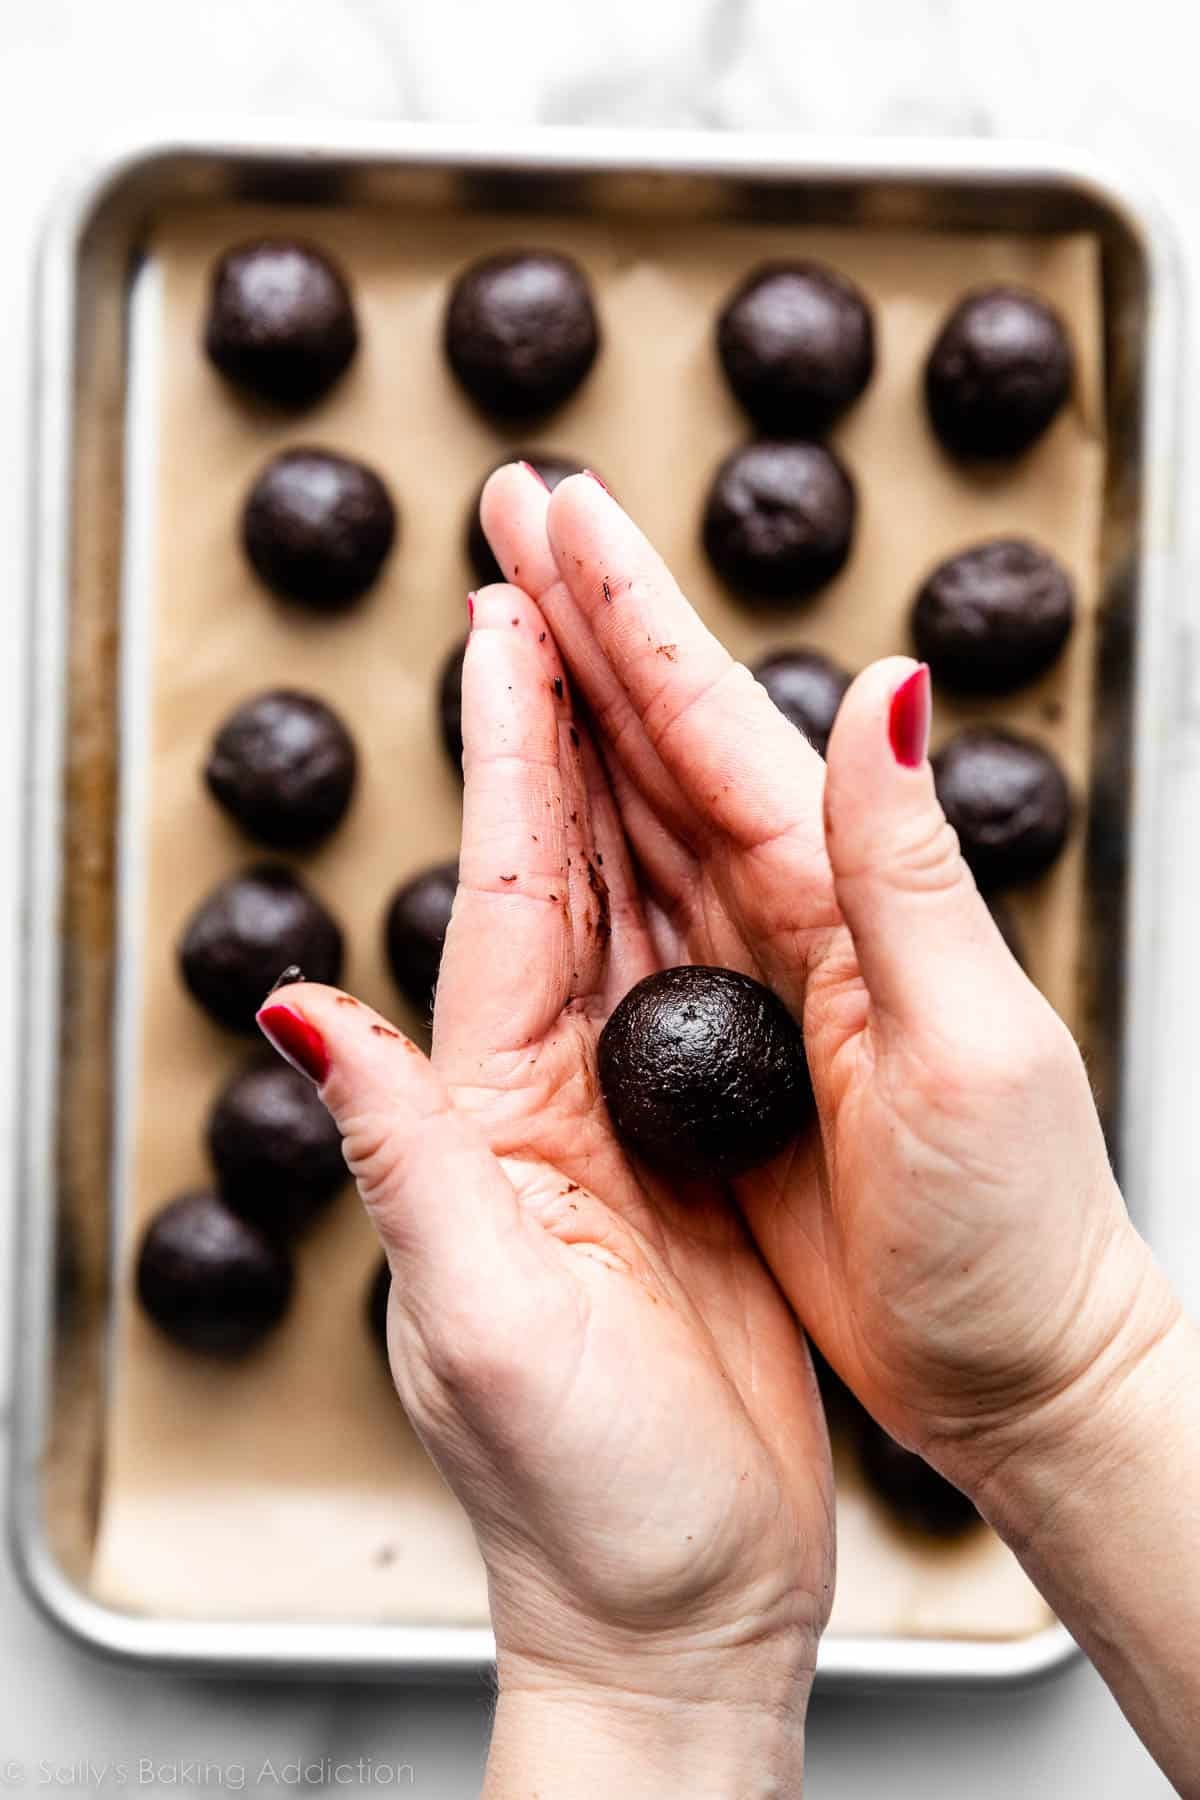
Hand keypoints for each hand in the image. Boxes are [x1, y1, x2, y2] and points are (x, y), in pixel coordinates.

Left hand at [257, 578, 831, 1794]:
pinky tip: (709, 838)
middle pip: (550, 878)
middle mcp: (548, 1103)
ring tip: (622, 672)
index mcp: (495, 1118)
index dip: (501, 755)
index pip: (496, 900)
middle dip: (547, 730)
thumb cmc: (587, 1495)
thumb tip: (299, 1014)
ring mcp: (626, 1126)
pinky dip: (697, 897)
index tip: (503, 627)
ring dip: (617, 787)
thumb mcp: (478, 1319)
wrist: (682, 1602)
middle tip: (549, 592)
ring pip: (625, 915)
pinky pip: (696, 992)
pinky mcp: (699, 1164)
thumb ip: (402, 1158)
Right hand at [480, 463, 1180, 1505]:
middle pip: (665, 735)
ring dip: (570, 708)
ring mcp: (754, 970)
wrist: (1013, 1359)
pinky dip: (577, 840)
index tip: (562, 511)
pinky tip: (543, 794)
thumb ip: (907, 867)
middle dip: (586, 617)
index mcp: (845, 891)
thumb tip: (889, 686)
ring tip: (506, 614)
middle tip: (511, 511)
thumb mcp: (968, 1040)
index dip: (632, 612)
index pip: (718, 723)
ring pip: (636, 808)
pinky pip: (629, 915)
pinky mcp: (720, 1045)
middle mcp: (797, 907)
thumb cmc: (1013, 1222)